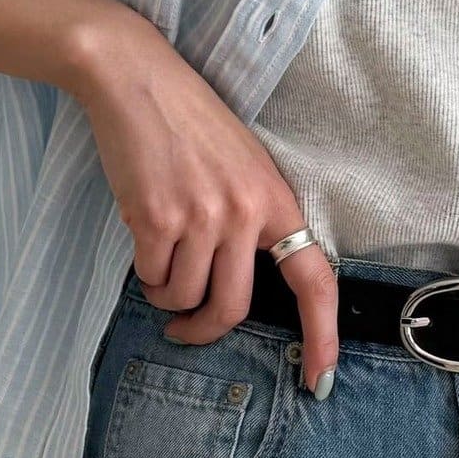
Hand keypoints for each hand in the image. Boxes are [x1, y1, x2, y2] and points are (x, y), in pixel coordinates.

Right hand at [58, 0, 338, 394]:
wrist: (136, 78)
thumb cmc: (188, 122)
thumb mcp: (242, 165)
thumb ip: (251, 220)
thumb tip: (239, 285)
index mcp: (275, 200)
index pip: (313, 280)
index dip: (322, 335)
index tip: (319, 379)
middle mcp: (244, 212)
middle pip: (235, 308)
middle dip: (206, 330)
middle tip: (186, 330)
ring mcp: (201, 215)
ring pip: (186, 297)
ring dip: (167, 296)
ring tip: (159, 267)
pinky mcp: (156, 217)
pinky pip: (152, 277)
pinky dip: (145, 275)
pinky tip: (143, 246)